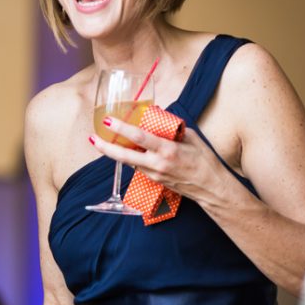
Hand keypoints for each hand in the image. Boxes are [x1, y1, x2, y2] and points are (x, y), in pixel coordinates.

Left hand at [90, 117, 229, 206]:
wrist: (211, 188)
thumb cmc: (205, 160)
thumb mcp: (191, 137)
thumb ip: (172, 128)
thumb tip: (157, 117)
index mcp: (168, 150)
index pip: (139, 138)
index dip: (121, 128)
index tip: (108, 120)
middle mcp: (158, 164)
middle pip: (125, 156)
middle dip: (106, 147)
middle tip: (93, 138)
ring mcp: (155, 175)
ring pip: (129, 162)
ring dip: (116, 152)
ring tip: (104, 140)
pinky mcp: (155, 181)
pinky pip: (139, 167)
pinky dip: (131, 158)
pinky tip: (128, 150)